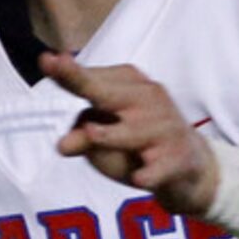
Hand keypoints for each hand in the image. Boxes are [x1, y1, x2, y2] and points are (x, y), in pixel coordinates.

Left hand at [42, 51, 218, 214]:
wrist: (192, 166)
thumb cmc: (140, 144)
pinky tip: (139, 178)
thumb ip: (83, 138)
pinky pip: (159, 167)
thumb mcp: (108, 141)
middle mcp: (148, 99)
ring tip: (92, 133)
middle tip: (59, 67)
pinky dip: (149, 173)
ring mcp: (165, 127)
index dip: (68, 72)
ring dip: (111, 134)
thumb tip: (62, 146)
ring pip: (130, 132)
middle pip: (108, 93)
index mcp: (128, 85)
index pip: (91, 80)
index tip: (46, 59)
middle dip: (83, 81)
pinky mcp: (178, 158)